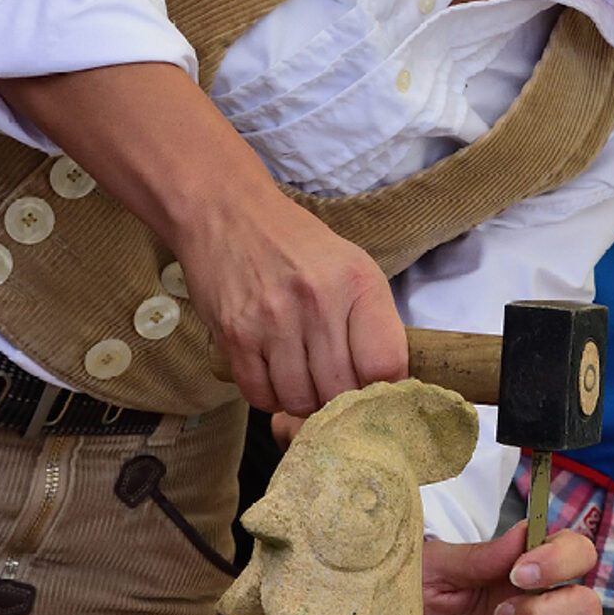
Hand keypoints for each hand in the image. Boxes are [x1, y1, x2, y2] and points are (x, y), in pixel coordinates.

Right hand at [185, 195, 406, 417]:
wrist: (227, 212)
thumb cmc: (296, 245)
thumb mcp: (352, 267)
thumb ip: (372, 323)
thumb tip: (386, 386)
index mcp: (357, 284)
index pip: (385, 365)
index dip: (383, 391)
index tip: (375, 392)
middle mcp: (318, 303)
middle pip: (341, 392)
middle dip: (340, 401)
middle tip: (332, 385)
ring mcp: (273, 321)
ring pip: (300, 401)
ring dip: (303, 401)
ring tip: (301, 377)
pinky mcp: (235, 335)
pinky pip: (260, 395)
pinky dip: (269, 396)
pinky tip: (273, 375)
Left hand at [421, 524, 600, 614]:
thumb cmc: (406, 609)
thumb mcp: (432, 574)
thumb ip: (478, 557)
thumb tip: (524, 533)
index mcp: (519, 572)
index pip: (576, 553)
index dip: (561, 561)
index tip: (519, 574)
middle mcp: (539, 610)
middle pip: (588, 606)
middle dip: (545, 614)